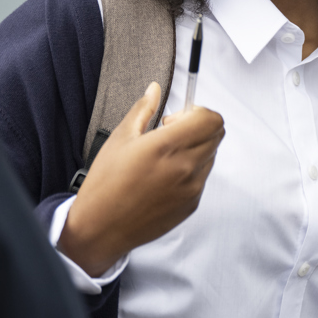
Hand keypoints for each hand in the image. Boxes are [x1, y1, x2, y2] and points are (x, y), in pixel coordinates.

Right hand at [57, 82, 224, 276]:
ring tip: (164, 158)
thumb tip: (155, 89)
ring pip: (211, 155)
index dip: (197, 112)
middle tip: (171, 134)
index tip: (176, 119)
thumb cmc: (105, 184)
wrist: (101, 229)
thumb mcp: (120, 139)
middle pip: (216, 134)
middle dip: (198, 127)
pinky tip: (164, 177)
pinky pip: (203, 178)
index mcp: (167, 146)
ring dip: (196, 148)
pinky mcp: (192, 204)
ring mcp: (192, 188)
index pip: (211, 119)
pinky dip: (192, 170)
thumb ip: (143, 109)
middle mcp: (185, 167)